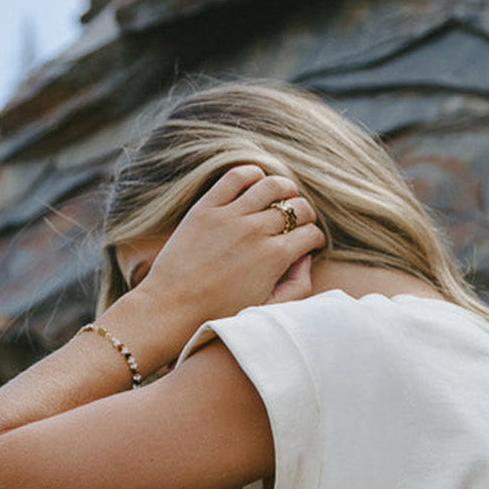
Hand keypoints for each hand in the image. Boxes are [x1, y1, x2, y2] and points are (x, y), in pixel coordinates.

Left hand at [132, 165, 324, 336]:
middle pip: (297, 208)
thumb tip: (305, 258)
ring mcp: (230, 216)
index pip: (310, 234)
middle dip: (306, 214)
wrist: (173, 309)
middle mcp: (256, 231)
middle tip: (301, 222)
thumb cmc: (220, 315)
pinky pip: (236, 176)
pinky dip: (252, 173)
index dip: (315, 239)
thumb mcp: (267, 309)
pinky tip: (257, 180)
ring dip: (286, 188)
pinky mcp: (206, 208)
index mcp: (275, 258)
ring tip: (285, 196)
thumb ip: (297, 287)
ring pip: (272, 185)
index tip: (310, 243)